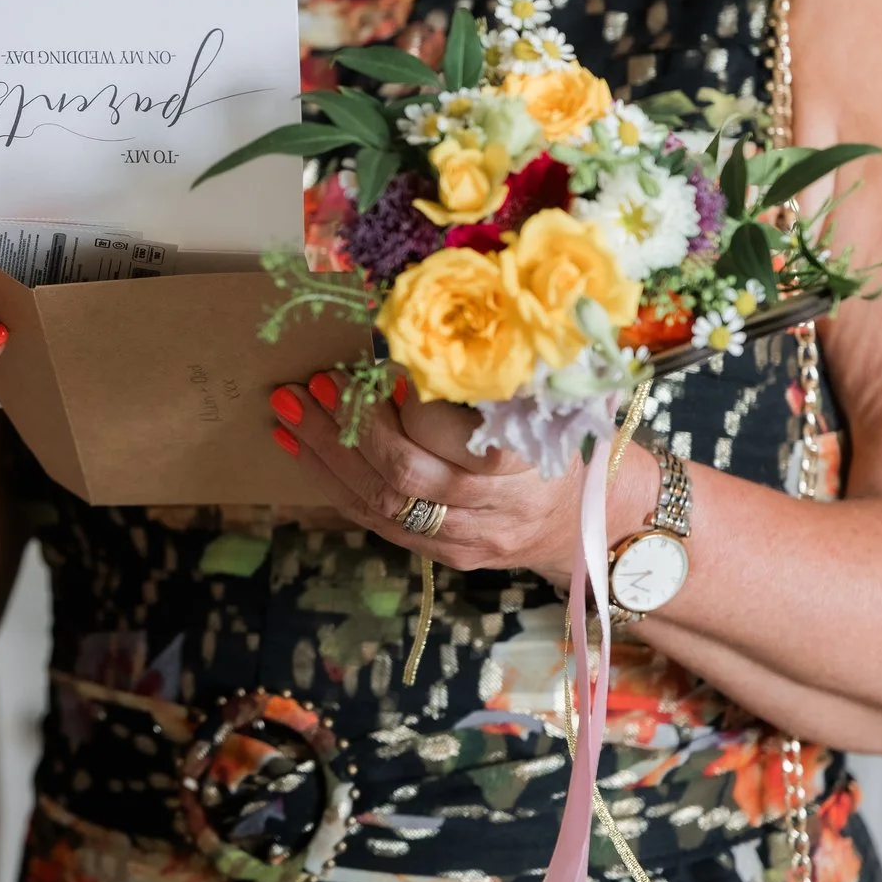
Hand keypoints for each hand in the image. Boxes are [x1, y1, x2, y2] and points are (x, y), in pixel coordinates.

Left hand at [268, 372, 651, 586]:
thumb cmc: (567, 440)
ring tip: (287, 411)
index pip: (457, 437)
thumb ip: (502, 372)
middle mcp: (498, 507)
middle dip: (348, 427)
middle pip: (406, 473)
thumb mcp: (554, 399)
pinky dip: (331, 483)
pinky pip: (377, 522)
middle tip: (311, 383)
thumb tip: (433, 325)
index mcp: (529, 460)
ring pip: (382, 501)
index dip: (413, 404)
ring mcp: (469, 538)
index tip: (382, 365)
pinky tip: (298, 447)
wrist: (593, 521)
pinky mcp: (445, 556)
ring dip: (325, 454)